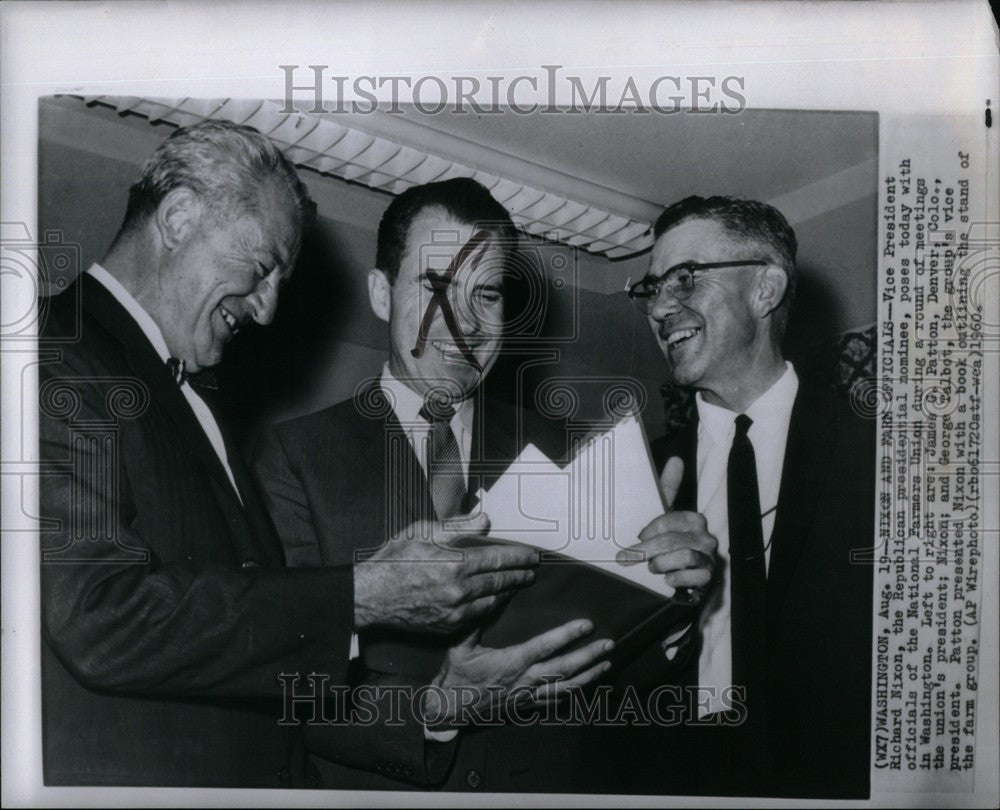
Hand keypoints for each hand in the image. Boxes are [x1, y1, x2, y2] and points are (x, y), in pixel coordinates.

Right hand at [353, 512, 537, 633]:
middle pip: (500, 581)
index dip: (519, 557)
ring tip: (519, 583)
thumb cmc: (394, 560)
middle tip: (533, 571)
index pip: (498, 559)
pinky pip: (479, 616)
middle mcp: (459, 590)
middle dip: (520, 575)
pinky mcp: (448, 626)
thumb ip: (458, 526)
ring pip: (493, 601)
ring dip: (509, 591)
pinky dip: (492, 606)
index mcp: (454, 564)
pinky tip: (496, 599)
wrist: (370, 597)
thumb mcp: (423, 532)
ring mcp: (454, 611)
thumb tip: (484, 520)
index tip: (533, 555)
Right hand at [421, 620, 612, 727]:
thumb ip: (477, 622)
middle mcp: (524, 680)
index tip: (586, 625)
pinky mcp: (525, 706)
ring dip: (588, 676)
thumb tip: (490, 596)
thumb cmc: (455, 676)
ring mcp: (527, 696)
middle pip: (564, 668)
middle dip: (589, 656)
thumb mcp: (461, 645)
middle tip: (608, 644)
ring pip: (565, 687)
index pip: (545, 646)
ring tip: (607, 665)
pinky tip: (585, 687)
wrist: (449, 709)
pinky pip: (554, 701)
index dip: (567, 635)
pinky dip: (572, 694)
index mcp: (512, 662)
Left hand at [616, 457, 716, 591]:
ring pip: (684, 556)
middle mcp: (705, 536)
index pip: (667, 521)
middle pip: (672, 540)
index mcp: (694, 519)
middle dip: (646, 551)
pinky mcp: (710, 578)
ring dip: (661, 564)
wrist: (681, 577)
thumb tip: (676, 460)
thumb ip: (667, 490)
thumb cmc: (669, 544)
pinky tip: (669, 580)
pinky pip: (695, 577)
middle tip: (628, 559)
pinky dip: (678, 579)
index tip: (635, 539)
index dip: (647, 532)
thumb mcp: (664, 518)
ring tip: (653, 568)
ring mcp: (709, 557)